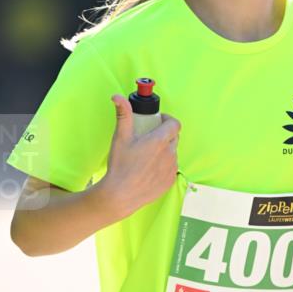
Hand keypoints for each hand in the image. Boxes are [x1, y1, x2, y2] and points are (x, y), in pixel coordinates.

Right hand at [96, 94, 181, 221]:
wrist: (120, 195)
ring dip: (164, 150)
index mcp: (160, 141)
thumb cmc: (120, 165)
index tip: (158, 121)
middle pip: (174, 137)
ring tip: (148, 154)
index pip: (175, 124)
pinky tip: (149, 169)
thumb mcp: (120, 137)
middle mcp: (170, 154)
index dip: (168, 120)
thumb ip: (123, 115)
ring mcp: (172, 169)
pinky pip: (171, 168)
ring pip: (173, 153)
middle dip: (165, 134)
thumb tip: (118, 96)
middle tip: (149, 137)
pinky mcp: (170, 181)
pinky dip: (163, 165)